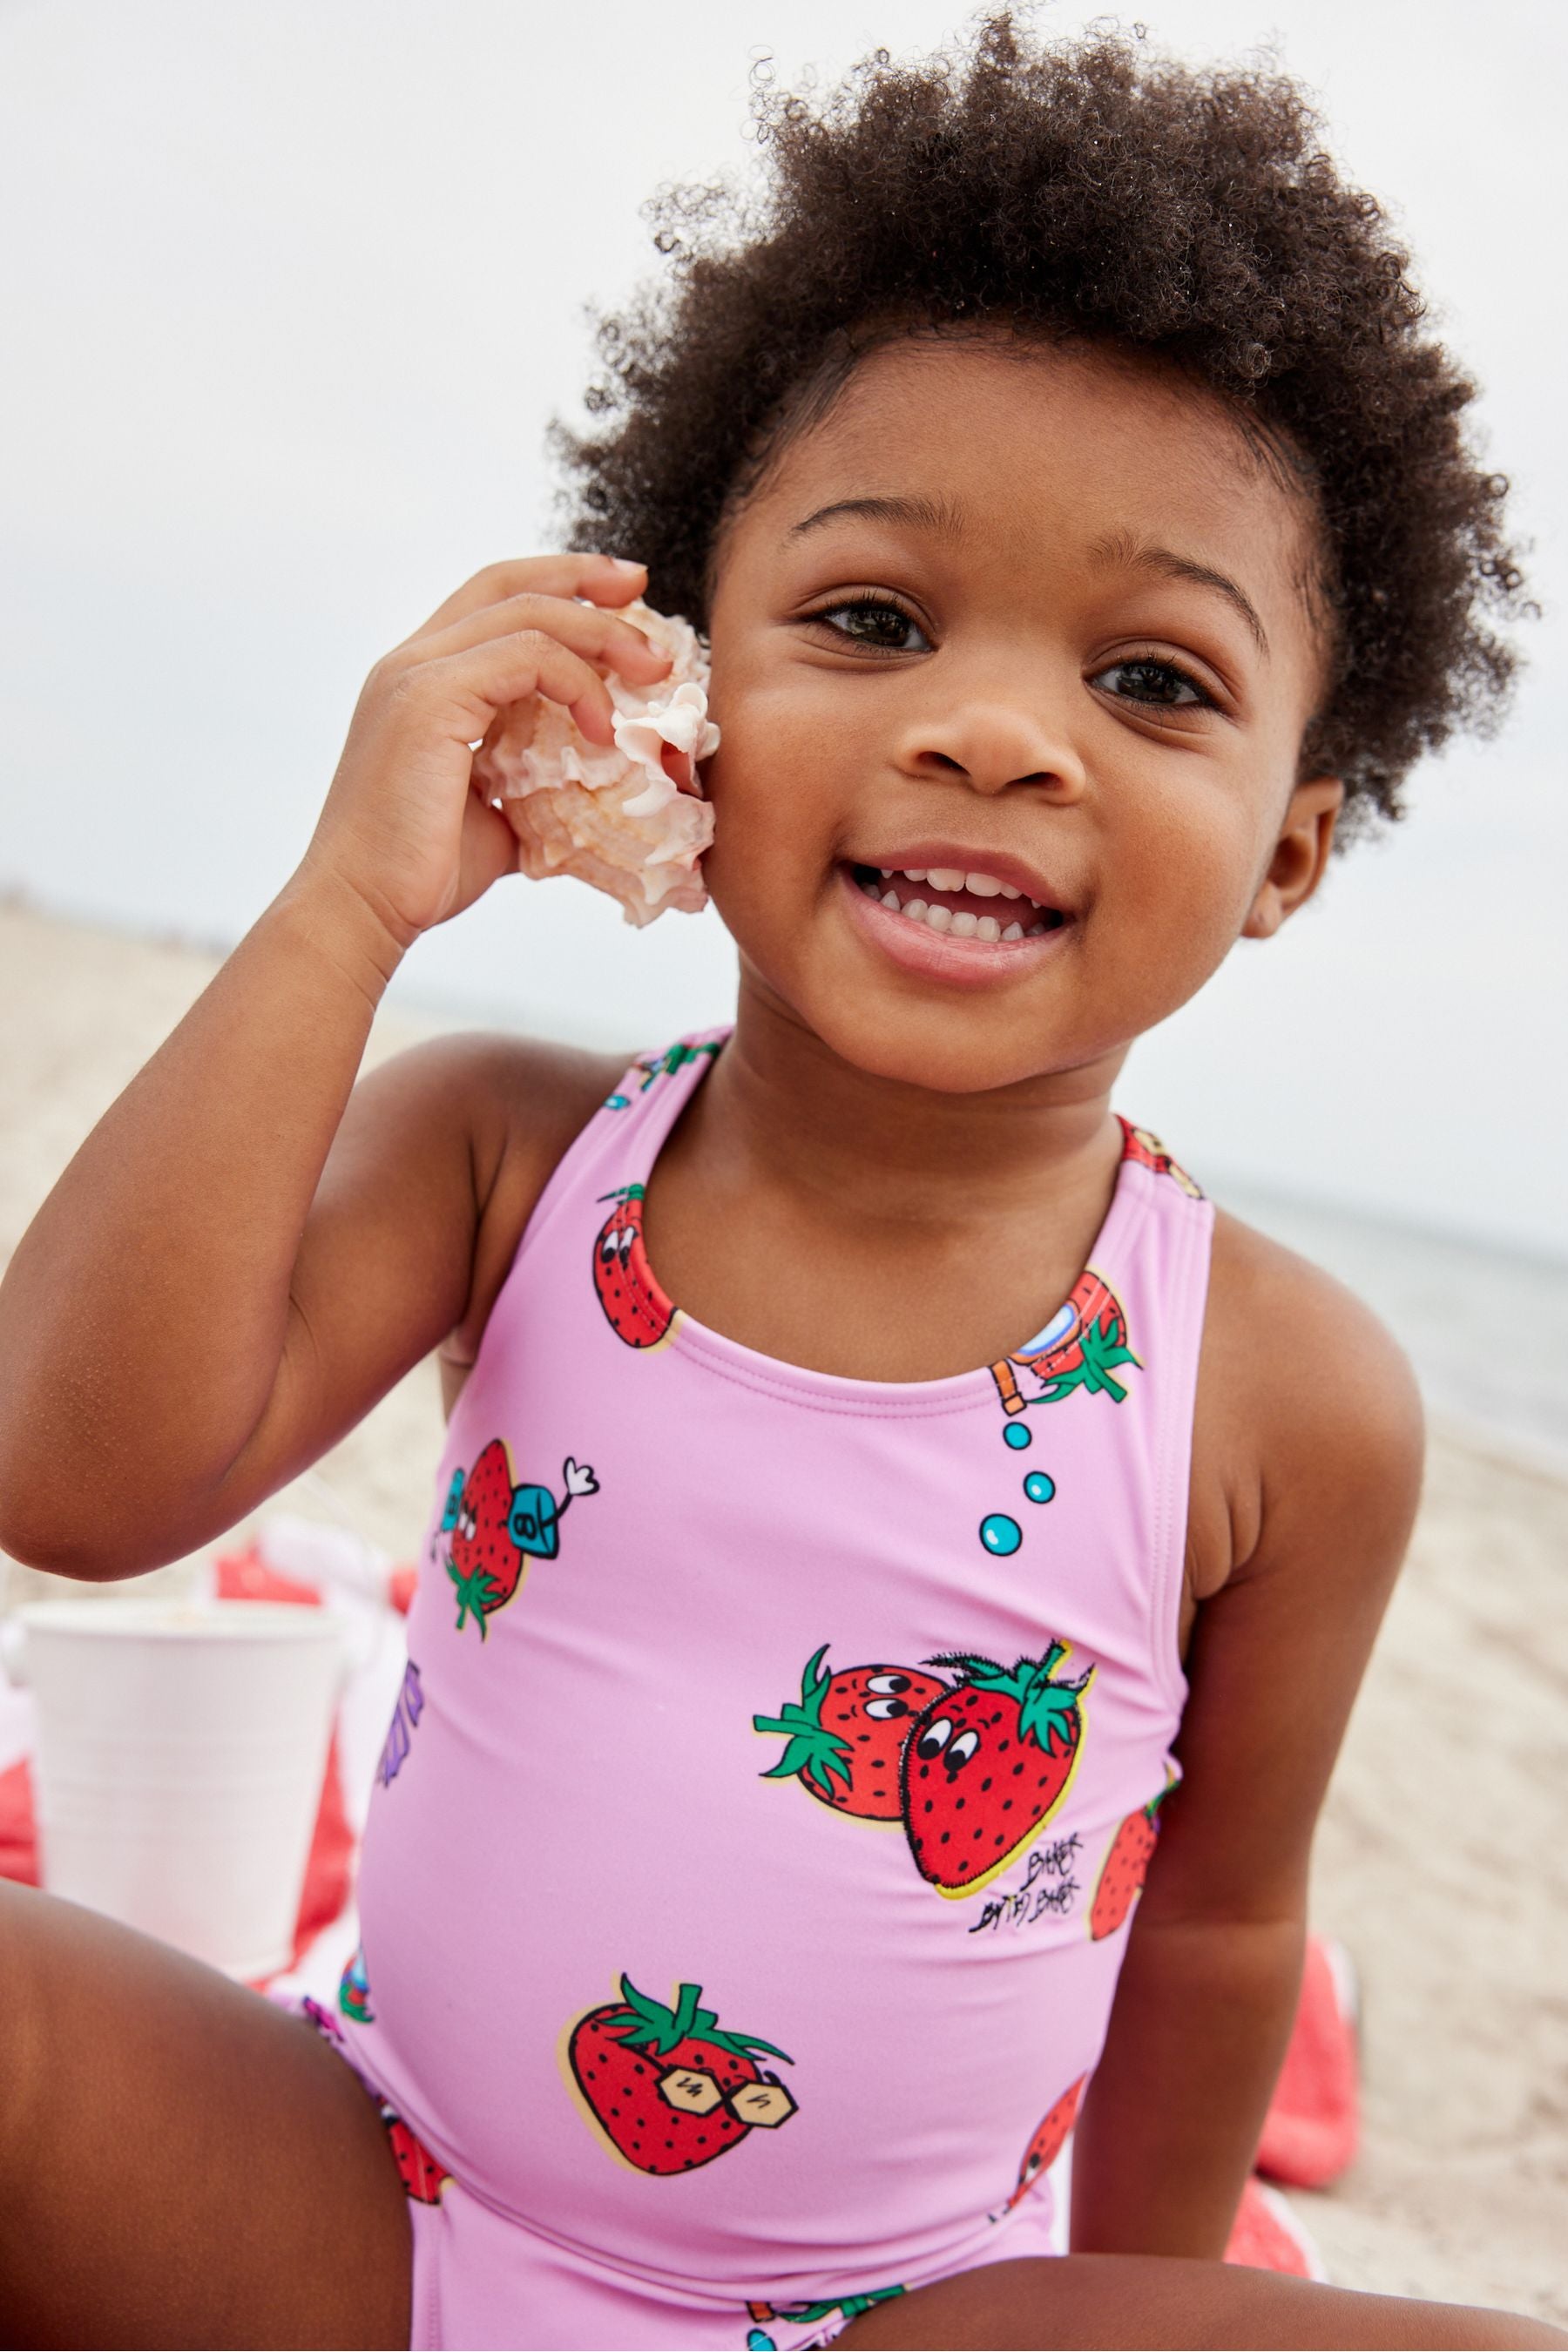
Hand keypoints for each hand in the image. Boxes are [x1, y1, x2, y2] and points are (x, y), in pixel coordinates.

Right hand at [298, 554, 672, 956]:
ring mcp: (416, 674)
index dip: (559, 584)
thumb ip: (538, 783)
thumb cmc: (424, 871)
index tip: (624, 595)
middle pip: (509, 584)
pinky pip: (526, 657)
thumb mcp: (498, 814)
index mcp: (423, 680)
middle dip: (585, 579)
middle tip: (644, 592)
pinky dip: (578, 684)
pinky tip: (604, 730)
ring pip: (526, 615)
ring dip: (600, 634)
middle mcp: (412, 662)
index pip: (493, 600)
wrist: (364, 907)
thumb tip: (600, 789)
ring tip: (650, 672)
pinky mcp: (429, 698)